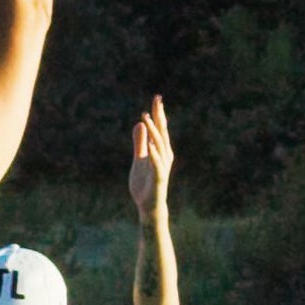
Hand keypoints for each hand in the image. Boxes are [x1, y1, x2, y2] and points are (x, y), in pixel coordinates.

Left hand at [127, 98, 173, 219]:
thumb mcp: (139, 159)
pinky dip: (154, 153)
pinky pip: (157, 164)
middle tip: (157, 100)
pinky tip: (150, 144)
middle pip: (162, 132)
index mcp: (161, 150)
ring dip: (154, 132)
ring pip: (160, 145)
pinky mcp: (158, 178)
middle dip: (159, 116)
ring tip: (146, 118)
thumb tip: (139, 124)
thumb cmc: (145, 183)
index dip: (158, 114)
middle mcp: (165, 156)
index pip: (160, 129)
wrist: (149, 206)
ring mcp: (162, 166)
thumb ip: (140, 142)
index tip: (157, 98)